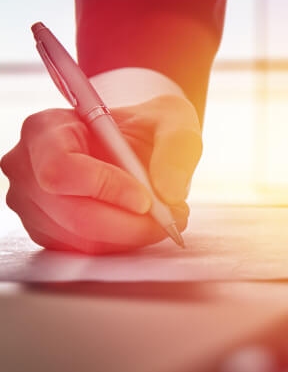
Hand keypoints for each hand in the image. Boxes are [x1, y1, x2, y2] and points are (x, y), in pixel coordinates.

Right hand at [1, 95, 200, 252]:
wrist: (136, 145)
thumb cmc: (147, 127)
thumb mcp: (172, 120)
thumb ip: (176, 146)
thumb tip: (169, 191)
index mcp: (45, 129)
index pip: (61, 169)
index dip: (104, 188)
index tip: (146, 199)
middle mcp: (27, 167)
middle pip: (73, 214)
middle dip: (130, 224)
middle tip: (171, 218)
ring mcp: (32, 204)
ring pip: (81, 240)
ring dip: (131, 236)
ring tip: (164, 218)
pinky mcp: (47, 231)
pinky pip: (84, 251)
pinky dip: (120, 244)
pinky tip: (141, 225)